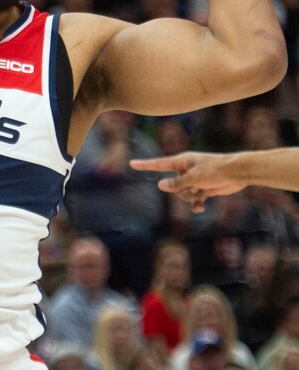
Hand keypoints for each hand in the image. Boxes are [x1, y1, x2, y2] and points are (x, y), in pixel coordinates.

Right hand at [130, 151, 245, 211]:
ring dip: (191, 196)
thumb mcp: (193, 178)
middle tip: (195, 186)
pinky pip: (194, 199)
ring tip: (203, 191)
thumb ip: (176, 183)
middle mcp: (185, 170)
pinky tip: (201, 208)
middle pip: (172, 185)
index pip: (158, 164)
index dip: (145, 165)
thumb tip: (160, 185)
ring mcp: (194, 179)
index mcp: (181, 161)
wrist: (237, 173)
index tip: (132, 163)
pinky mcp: (203, 188)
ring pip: (183, 194)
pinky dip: (196, 203)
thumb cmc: (215, 170)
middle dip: (181, 190)